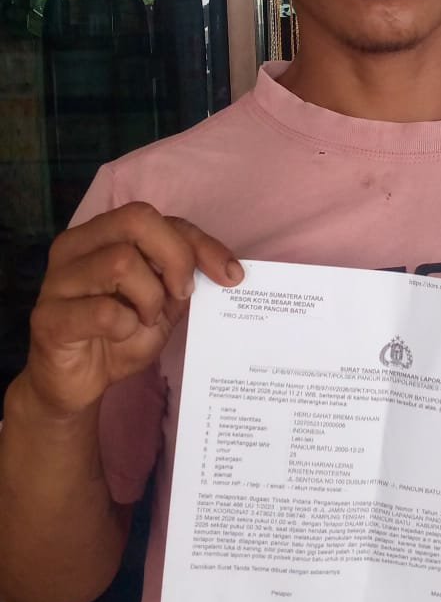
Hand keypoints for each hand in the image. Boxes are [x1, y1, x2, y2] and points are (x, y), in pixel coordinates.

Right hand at [25, 202, 243, 415]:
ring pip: (121, 262)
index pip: (156, 217)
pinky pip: (103, 311)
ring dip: (149, 298)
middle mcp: (74, 247)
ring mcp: (57, 281)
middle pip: (136, 220)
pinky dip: (126, 326)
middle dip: (175, 257)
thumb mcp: (161, 302)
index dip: (198, 242)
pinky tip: (121, 336)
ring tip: (143, 320)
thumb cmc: (117, 335)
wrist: (75, 384)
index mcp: (100, 235)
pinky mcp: (49, 318)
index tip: (230, 274)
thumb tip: (225, 267)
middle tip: (180, 295)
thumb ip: (181, 277)